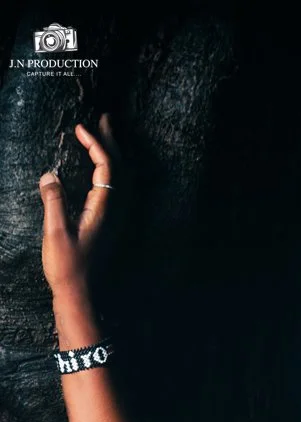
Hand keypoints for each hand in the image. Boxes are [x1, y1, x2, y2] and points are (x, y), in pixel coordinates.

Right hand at [39, 113, 121, 299]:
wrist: (82, 294)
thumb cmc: (68, 267)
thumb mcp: (55, 232)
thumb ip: (53, 202)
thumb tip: (49, 175)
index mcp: (105, 209)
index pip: (107, 168)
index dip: (96, 144)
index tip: (81, 127)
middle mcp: (116, 212)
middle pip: (120, 169)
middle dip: (112, 142)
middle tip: (105, 119)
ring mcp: (116, 218)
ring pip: (122, 179)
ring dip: (114, 155)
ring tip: (105, 136)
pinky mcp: (111, 225)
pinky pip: (118, 190)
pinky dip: (112, 171)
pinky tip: (104, 171)